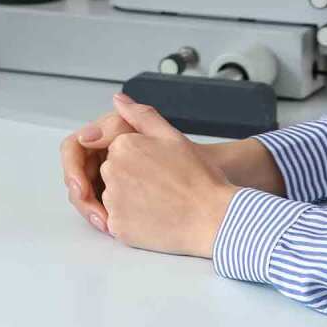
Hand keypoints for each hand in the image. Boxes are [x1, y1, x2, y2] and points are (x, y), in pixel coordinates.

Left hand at [61, 101, 282, 232]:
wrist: (213, 218)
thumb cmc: (198, 178)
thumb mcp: (172, 136)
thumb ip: (141, 115)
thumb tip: (118, 100)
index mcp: (123, 145)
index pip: (118, 150)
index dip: (141, 160)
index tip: (160, 169)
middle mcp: (112, 171)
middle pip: (113, 173)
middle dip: (132, 178)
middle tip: (162, 186)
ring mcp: (113, 201)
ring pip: (114, 197)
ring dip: (130, 199)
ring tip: (160, 202)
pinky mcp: (117, 227)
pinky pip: (117, 221)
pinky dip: (132, 220)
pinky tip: (155, 217)